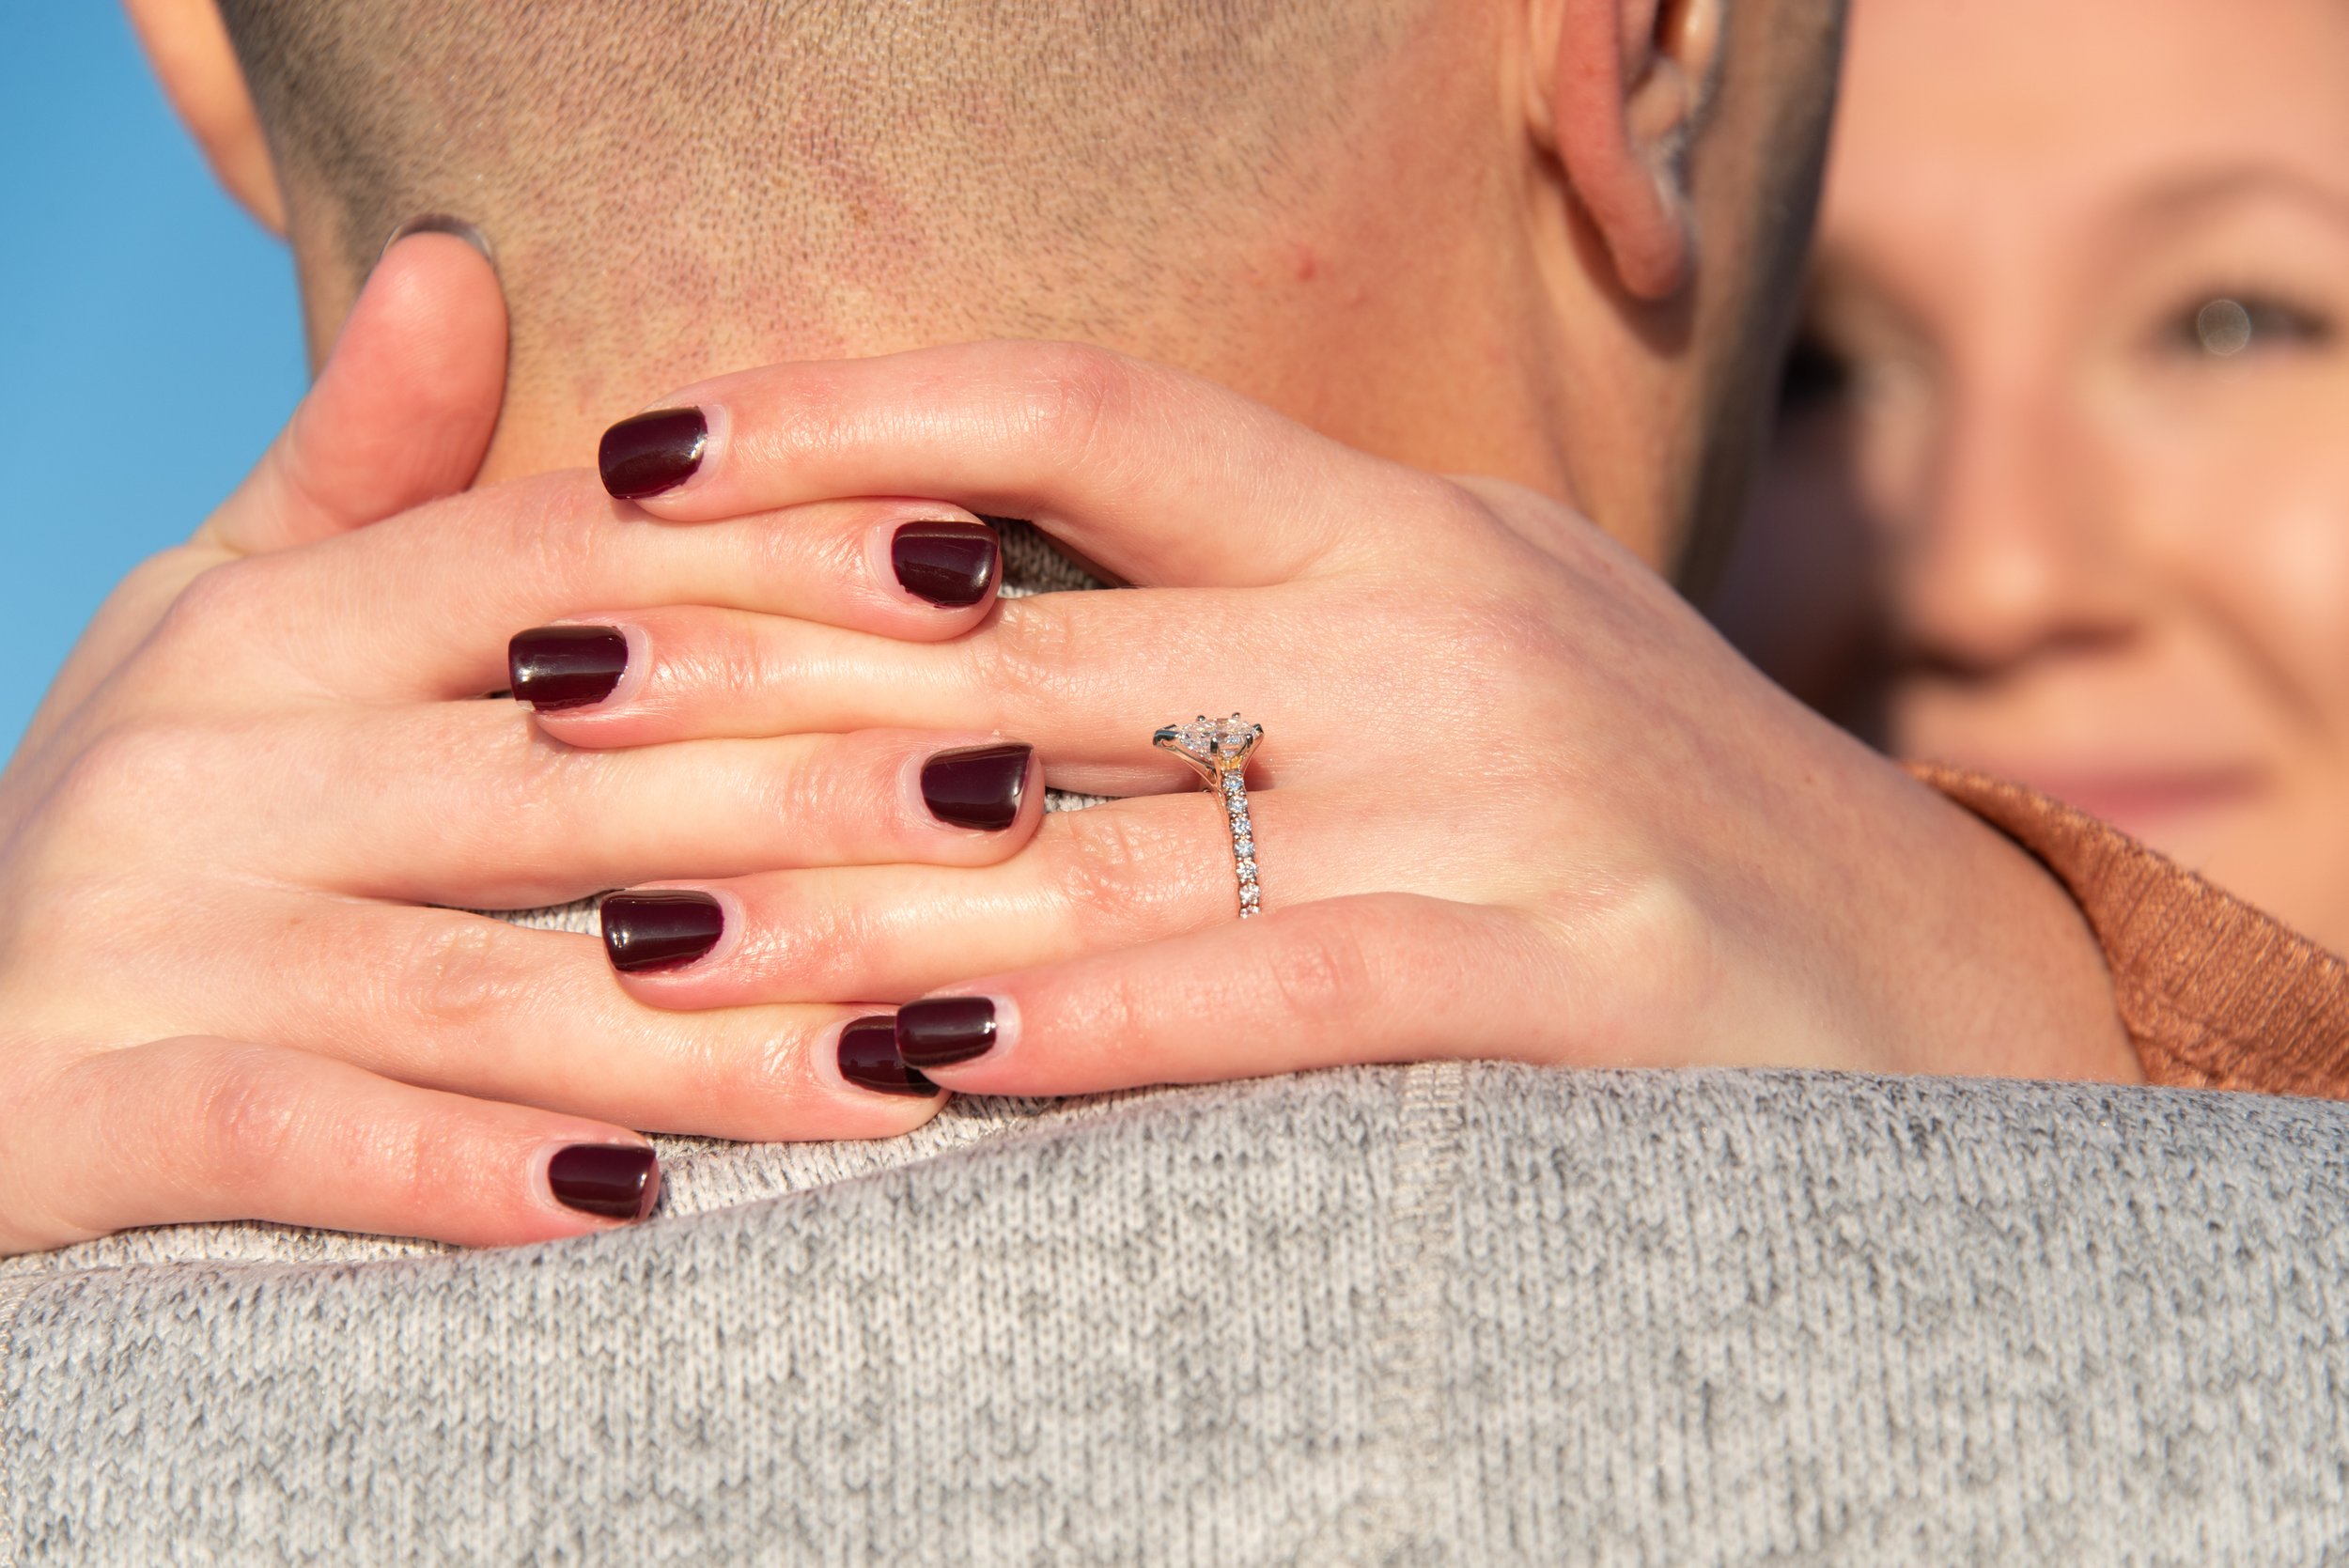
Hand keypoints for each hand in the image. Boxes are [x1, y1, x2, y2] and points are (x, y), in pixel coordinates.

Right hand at [0, 259, 1079, 1255]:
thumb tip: (453, 257)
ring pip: (472, 976)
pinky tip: (635, 1206)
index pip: (557, 562)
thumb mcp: (225, 631)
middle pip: (558, 765)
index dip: (771, 557)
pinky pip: (297, 1140)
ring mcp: (132, 939)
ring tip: (914, 1049)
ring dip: (709, 1029)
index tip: (969, 570)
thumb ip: (359, 477)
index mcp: (269, 626)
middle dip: (804, 789)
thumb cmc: (154, 831)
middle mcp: (198, 759)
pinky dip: (464, 1177)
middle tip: (1011, 805)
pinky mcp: (71, 1114)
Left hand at [543, 340, 2137, 1092]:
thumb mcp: (1478, 638)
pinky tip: (931, 1066)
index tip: (645, 451)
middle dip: (761, 673)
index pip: (1081, 413)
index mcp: (1403, 523)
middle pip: (1036, 640)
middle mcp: (1447, 630)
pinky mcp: (1590, 987)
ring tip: (638, 931)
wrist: (1952, 992)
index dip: (851, 417)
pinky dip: (1108, 1031)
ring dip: (854, 896)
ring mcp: (1525, 802)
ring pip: (1121, 842)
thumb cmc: (1652, 813)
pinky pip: (1298, 995)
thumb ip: (1265, 596)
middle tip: (537, 692)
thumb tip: (967, 587)